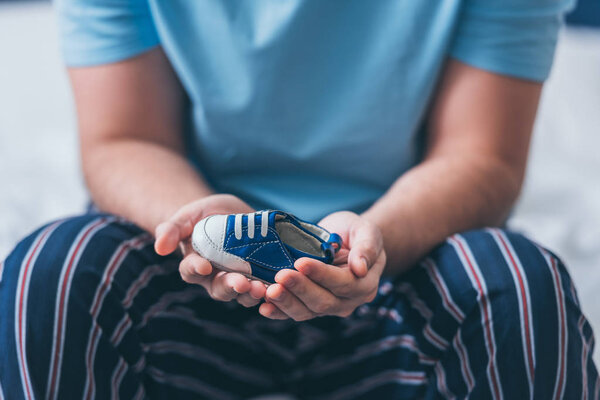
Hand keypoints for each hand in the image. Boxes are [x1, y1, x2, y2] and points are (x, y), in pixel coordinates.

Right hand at [154, 194, 266, 306]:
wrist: (226, 213)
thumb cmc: (201, 216)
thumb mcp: (186, 216)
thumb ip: (172, 230)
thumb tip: (160, 248)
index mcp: (194, 265)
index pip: (191, 271)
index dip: (197, 269)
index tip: (204, 265)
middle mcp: (215, 278)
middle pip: (220, 289)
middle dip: (231, 287)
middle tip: (242, 284)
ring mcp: (238, 278)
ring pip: (243, 294)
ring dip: (253, 292)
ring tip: (263, 288)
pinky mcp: (259, 275)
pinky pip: (264, 287)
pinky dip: (271, 289)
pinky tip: (280, 285)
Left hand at [259, 211, 385, 320]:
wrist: (343, 238)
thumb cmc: (355, 232)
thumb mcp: (366, 230)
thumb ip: (367, 247)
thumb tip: (360, 268)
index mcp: (365, 283)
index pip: (343, 283)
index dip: (322, 274)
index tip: (301, 262)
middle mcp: (348, 301)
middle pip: (323, 301)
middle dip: (300, 288)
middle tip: (280, 275)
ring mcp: (328, 306)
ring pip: (307, 311)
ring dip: (286, 302)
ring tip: (269, 290)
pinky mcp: (310, 306)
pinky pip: (295, 313)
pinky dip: (278, 312)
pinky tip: (264, 307)